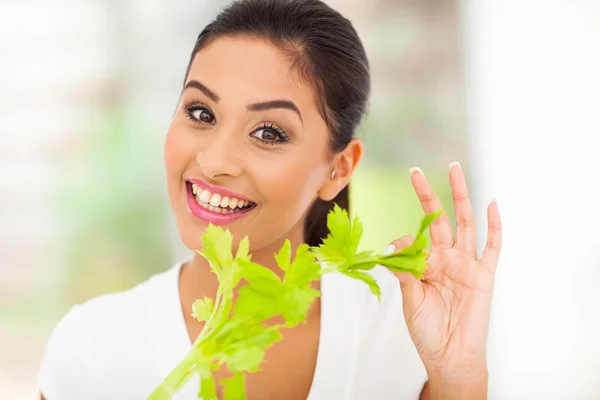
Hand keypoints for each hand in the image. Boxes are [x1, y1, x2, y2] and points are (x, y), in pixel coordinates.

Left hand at [390, 162, 501, 396]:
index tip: (393, 249)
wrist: (450, 355)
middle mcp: (446, 258)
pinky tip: (492, 203)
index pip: (414, 238)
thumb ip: (403, 271)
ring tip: (454, 169)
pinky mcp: (485, 274)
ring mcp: (466, 264)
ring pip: (465, 222)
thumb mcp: (410, 298)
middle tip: (415, 171)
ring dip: (460, 196)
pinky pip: (493, 246)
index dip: (403, 240)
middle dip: (428, 195)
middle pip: (439, 219)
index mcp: (426, 264)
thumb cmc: (427, 330)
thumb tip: (391, 246)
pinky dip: (495, 225)